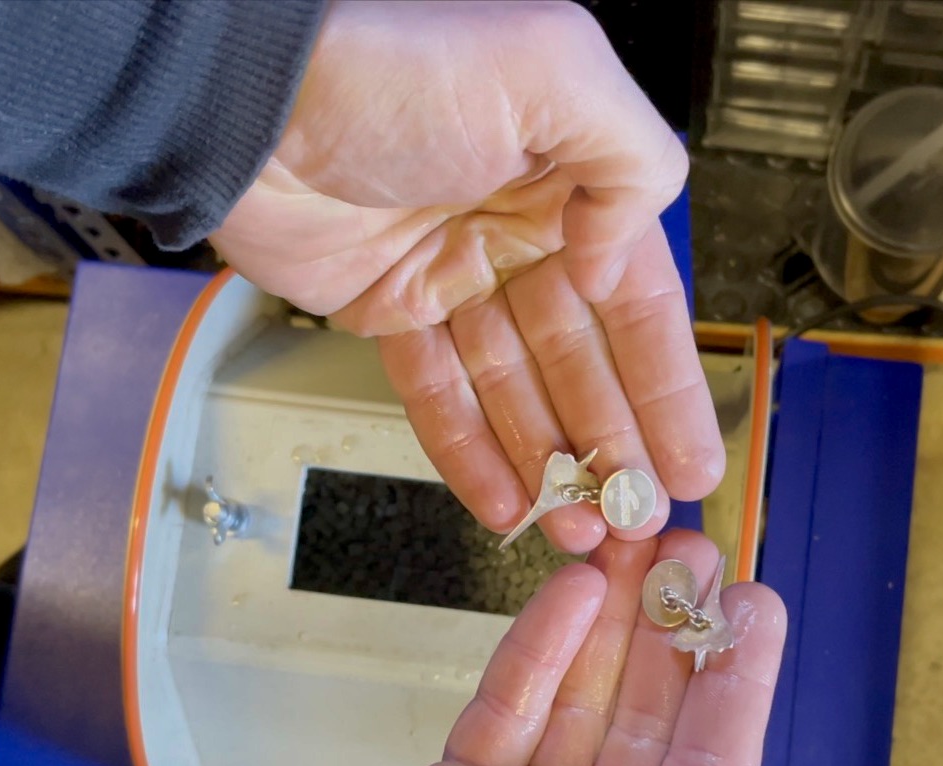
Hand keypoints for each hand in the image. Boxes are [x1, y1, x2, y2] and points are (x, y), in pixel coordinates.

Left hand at [209, 2, 723, 552]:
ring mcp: (451, 271)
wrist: (252, 100)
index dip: (666, 385)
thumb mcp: (551, 70)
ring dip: (549, 460)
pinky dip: (470, 450)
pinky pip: (438, 391)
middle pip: (581, 358)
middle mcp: (518, 225)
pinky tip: (505, 500)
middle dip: (611, 442)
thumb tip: (618, 260)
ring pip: (515, 387)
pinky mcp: (387, 307)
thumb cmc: (391, 65)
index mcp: (569, 175)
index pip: (638, 299)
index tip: (690, 458)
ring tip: (577, 523)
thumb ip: (628, 160)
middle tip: (634, 512)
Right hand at [215, 533, 922, 765]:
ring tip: (634, 545)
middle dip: (674, 635)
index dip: (739, 686)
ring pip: (582, 701)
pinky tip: (570, 594)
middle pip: (650, 722)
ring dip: (612, 625)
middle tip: (692, 551)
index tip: (759, 605)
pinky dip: (537, 651)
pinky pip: (508, 707)